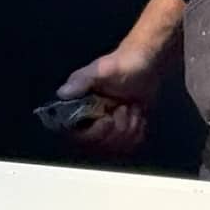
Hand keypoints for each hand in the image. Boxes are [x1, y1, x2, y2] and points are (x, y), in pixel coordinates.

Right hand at [56, 0, 184, 157]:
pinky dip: (138, 129)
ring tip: (132, 107)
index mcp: (80, 108)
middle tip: (124, 107)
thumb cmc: (122, 63)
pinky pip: (130, 145)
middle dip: (118, 127)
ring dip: (130, 126)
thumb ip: (81, 81)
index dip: (95, 134)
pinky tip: (139, 114)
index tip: (108, 119)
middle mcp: (91, 121)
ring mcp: (109, 128)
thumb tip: (62, 93)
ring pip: (117, 147)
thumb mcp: (101, 70)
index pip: (79, 137)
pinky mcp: (125, 130)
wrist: (147, 62)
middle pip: (101, 145)